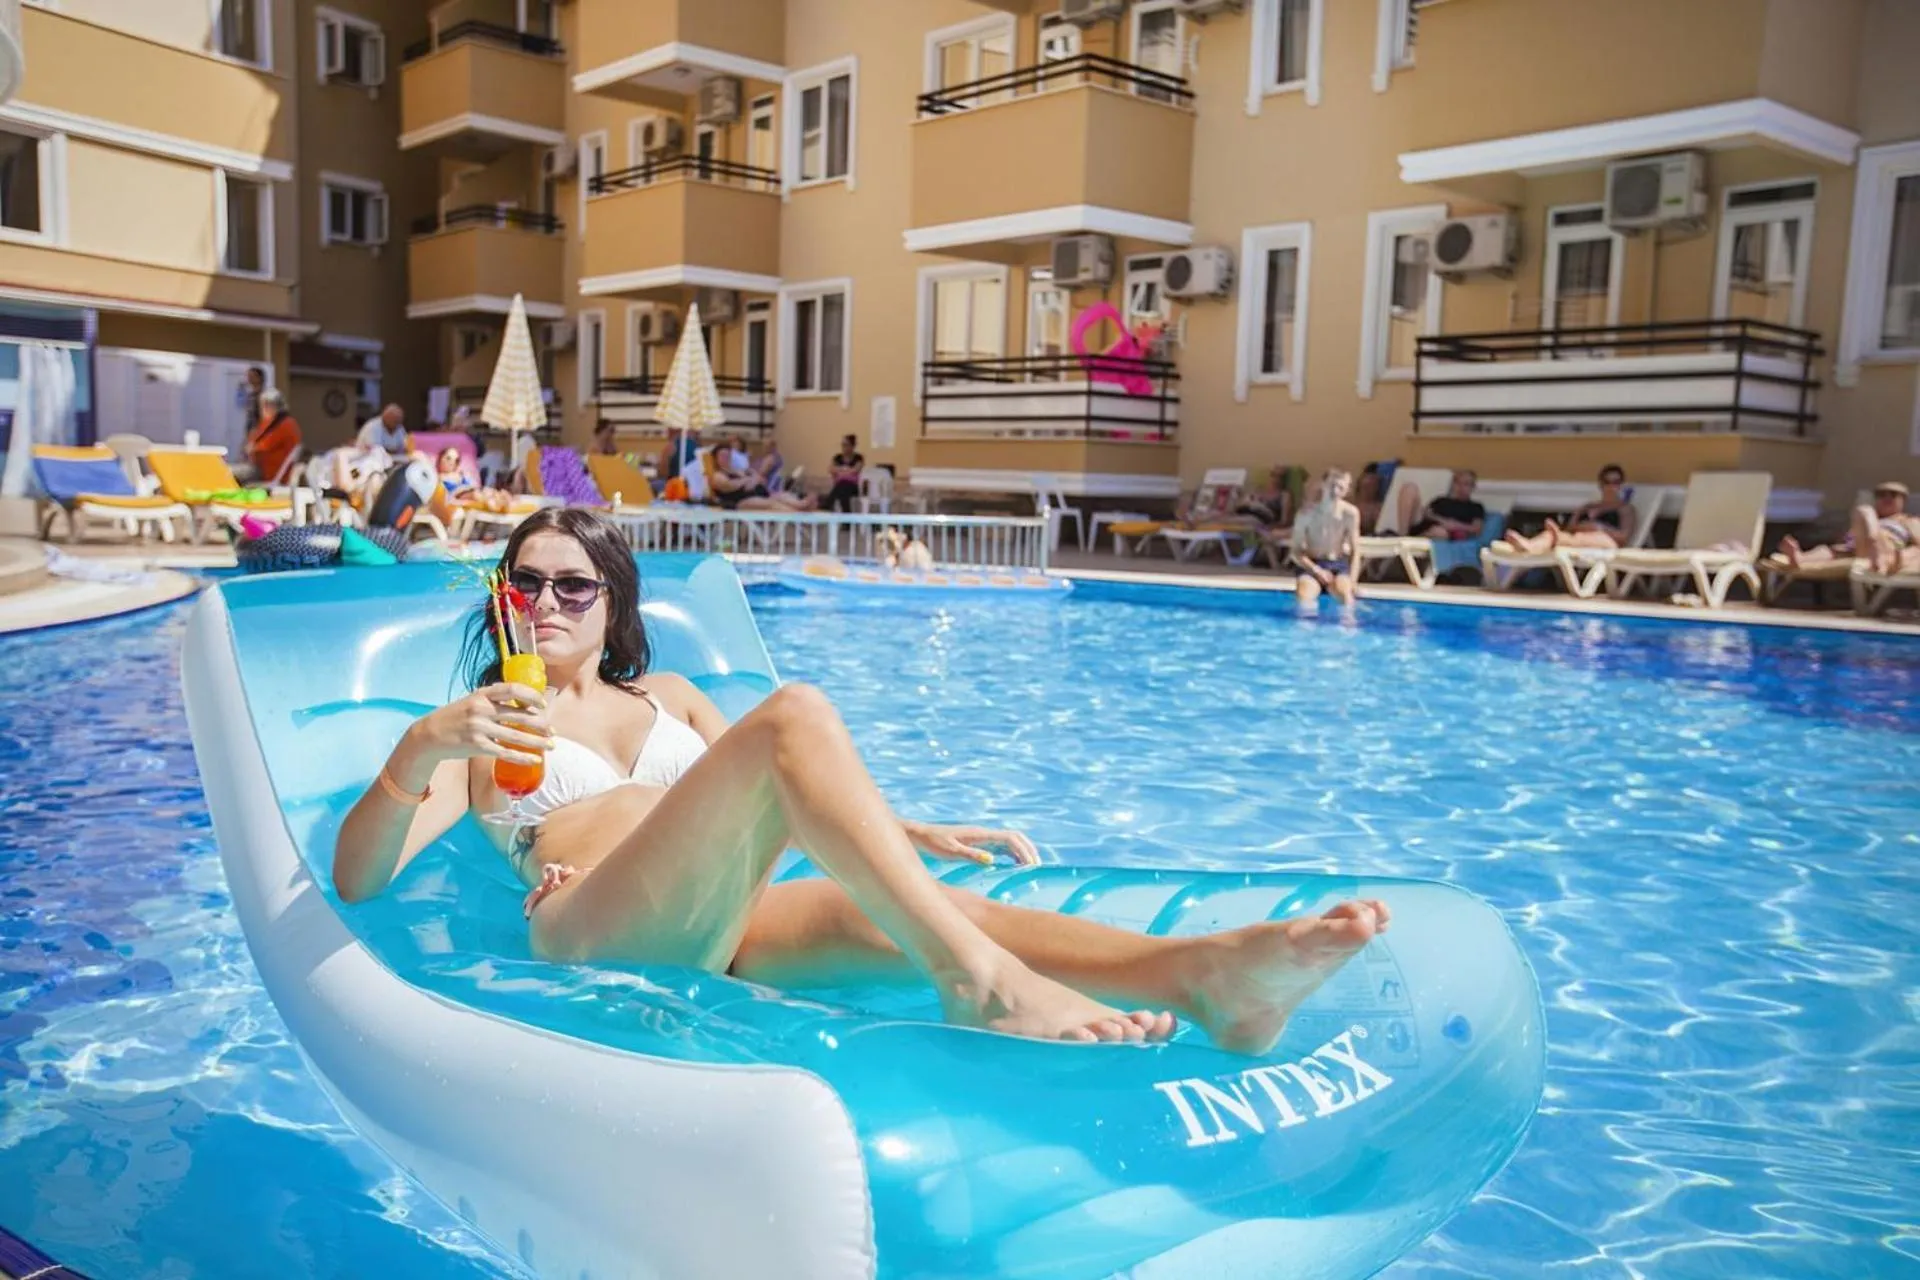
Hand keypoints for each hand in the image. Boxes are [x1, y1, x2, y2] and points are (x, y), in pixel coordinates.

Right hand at [405, 683, 552, 766]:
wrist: (429, 734)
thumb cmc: (455, 717)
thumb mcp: (472, 701)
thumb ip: (494, 701)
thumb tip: (524, 707)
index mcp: (482, 694)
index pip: (513, 689)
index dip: (531, 696)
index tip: (543, 704)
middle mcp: (481, 709)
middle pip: (520, 715)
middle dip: (541, 724)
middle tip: (553, 731)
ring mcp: (479, 728)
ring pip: (516, 736)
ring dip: (537, 742)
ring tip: (551, 746)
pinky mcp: (477, 746)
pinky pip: (505, 752)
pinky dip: (523, 757)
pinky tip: (535, 760)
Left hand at [903, 821, 1039, 867]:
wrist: (920, 835)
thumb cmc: (933, 843)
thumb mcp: (950, 851)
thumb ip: (970, 855)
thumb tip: (992, 859)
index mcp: (979, 834)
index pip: (1010, 838)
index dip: (1023, 850)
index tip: (1030, 866)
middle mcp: (983, 834)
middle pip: (1014, 838)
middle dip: (1028, 850)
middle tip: (1036, 867)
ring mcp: (981, 838)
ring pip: (1009, 842)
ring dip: (1021, 852)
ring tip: (1029, 868)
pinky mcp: (977, 843)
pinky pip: (1000, 846)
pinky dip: (1011, 854)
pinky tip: (1013, 866)